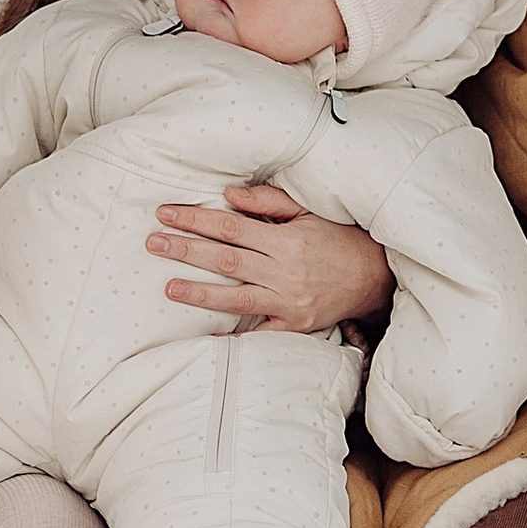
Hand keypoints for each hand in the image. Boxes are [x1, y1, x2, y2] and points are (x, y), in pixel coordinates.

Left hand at [148, 184, 392, 331]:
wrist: (373, 278)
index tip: (166, 214)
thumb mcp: (308, 212)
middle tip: (153, 243)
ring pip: (236, 298)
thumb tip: (228, 194)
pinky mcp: (293, 325)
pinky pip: (259, 331)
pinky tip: (205, 332)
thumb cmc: (336, 239)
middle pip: (226, 259)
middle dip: (186, 251)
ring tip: (169, 288)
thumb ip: (268, 202)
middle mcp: (285, 271)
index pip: (231, 227)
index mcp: (286, 240)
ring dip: (200, 293)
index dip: (196, 220)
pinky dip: (234, 333)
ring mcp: (289, 302)